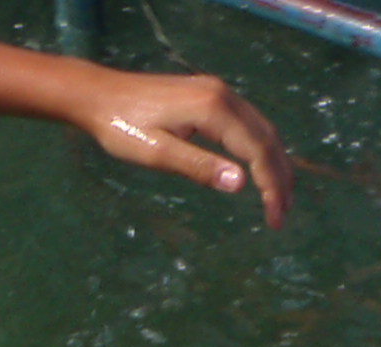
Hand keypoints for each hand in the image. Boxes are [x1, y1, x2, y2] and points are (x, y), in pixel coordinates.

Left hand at [82, 69, 293, 223]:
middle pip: (267, 139)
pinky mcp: (211, 94)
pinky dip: (261, 149)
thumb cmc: (122, 126)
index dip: (271, 188)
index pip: (256, 151)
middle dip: (280, 179)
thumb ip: (199, 166)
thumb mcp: (157, 152)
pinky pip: (249, 123)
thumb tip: (241, 184)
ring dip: (275, 164)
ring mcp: (218, 91)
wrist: (98, 94)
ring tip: (279, 198)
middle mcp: (222, 95)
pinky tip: (260, 169)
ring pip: (262, 130)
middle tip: (282, 216)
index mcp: (212, 109)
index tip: (275, 220)